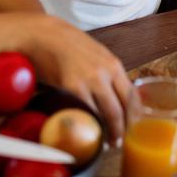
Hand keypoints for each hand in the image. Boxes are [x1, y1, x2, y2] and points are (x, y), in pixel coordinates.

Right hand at [26, 16, 130, 142]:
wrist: (43, 34)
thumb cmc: (68, 45)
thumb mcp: (97, 55)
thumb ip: (108, 75)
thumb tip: (119, 97)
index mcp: (114, 65)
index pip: (132, 96)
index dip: (134, 116)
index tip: (134, 128)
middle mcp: (104, 74)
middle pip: (120, 109)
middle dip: (122, 129)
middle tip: (120, 142)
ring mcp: (88, 82)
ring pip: (105, 114)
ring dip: (107, 132)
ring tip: (106, 142)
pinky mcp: (70, 89)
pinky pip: (84, 113)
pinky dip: (88, 125)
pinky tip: (87, 133)